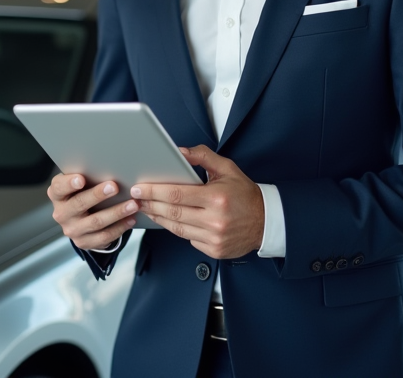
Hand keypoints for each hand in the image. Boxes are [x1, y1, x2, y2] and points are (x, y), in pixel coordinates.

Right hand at [47, 173, 137, 250]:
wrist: (80, 220)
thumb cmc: (82, 193)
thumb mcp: (78, 184)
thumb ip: (86, 175)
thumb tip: (109, 166)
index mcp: (57, 195)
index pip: (59, 188)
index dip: (69, 183)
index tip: (81, 179)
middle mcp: (61, 213)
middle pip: (79, 204)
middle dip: (98, 195)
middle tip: (114, 186)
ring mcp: (72, 230)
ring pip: (96, 222)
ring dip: (116, 212)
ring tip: (132, 204)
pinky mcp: (84, 242)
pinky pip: (104, 236)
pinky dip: (120, 227)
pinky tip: (131, 219)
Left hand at [132, 145, 263, 259]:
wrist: (266, 222)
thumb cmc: (246, 194)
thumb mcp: (227, 169)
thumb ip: (203, 157)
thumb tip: (179, 151)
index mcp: (217, 198)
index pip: (176, 194)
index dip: (154, 191)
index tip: (139, 187)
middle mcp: (215, 220)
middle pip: (172, 212)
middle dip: (150, 204)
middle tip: (136, 198)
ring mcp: (214, 238)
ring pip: (177, 228)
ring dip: (158, 218)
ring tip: (147, 208)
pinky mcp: (214, 250)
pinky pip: (188, 239)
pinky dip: (176, 229)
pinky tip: (168, 220)